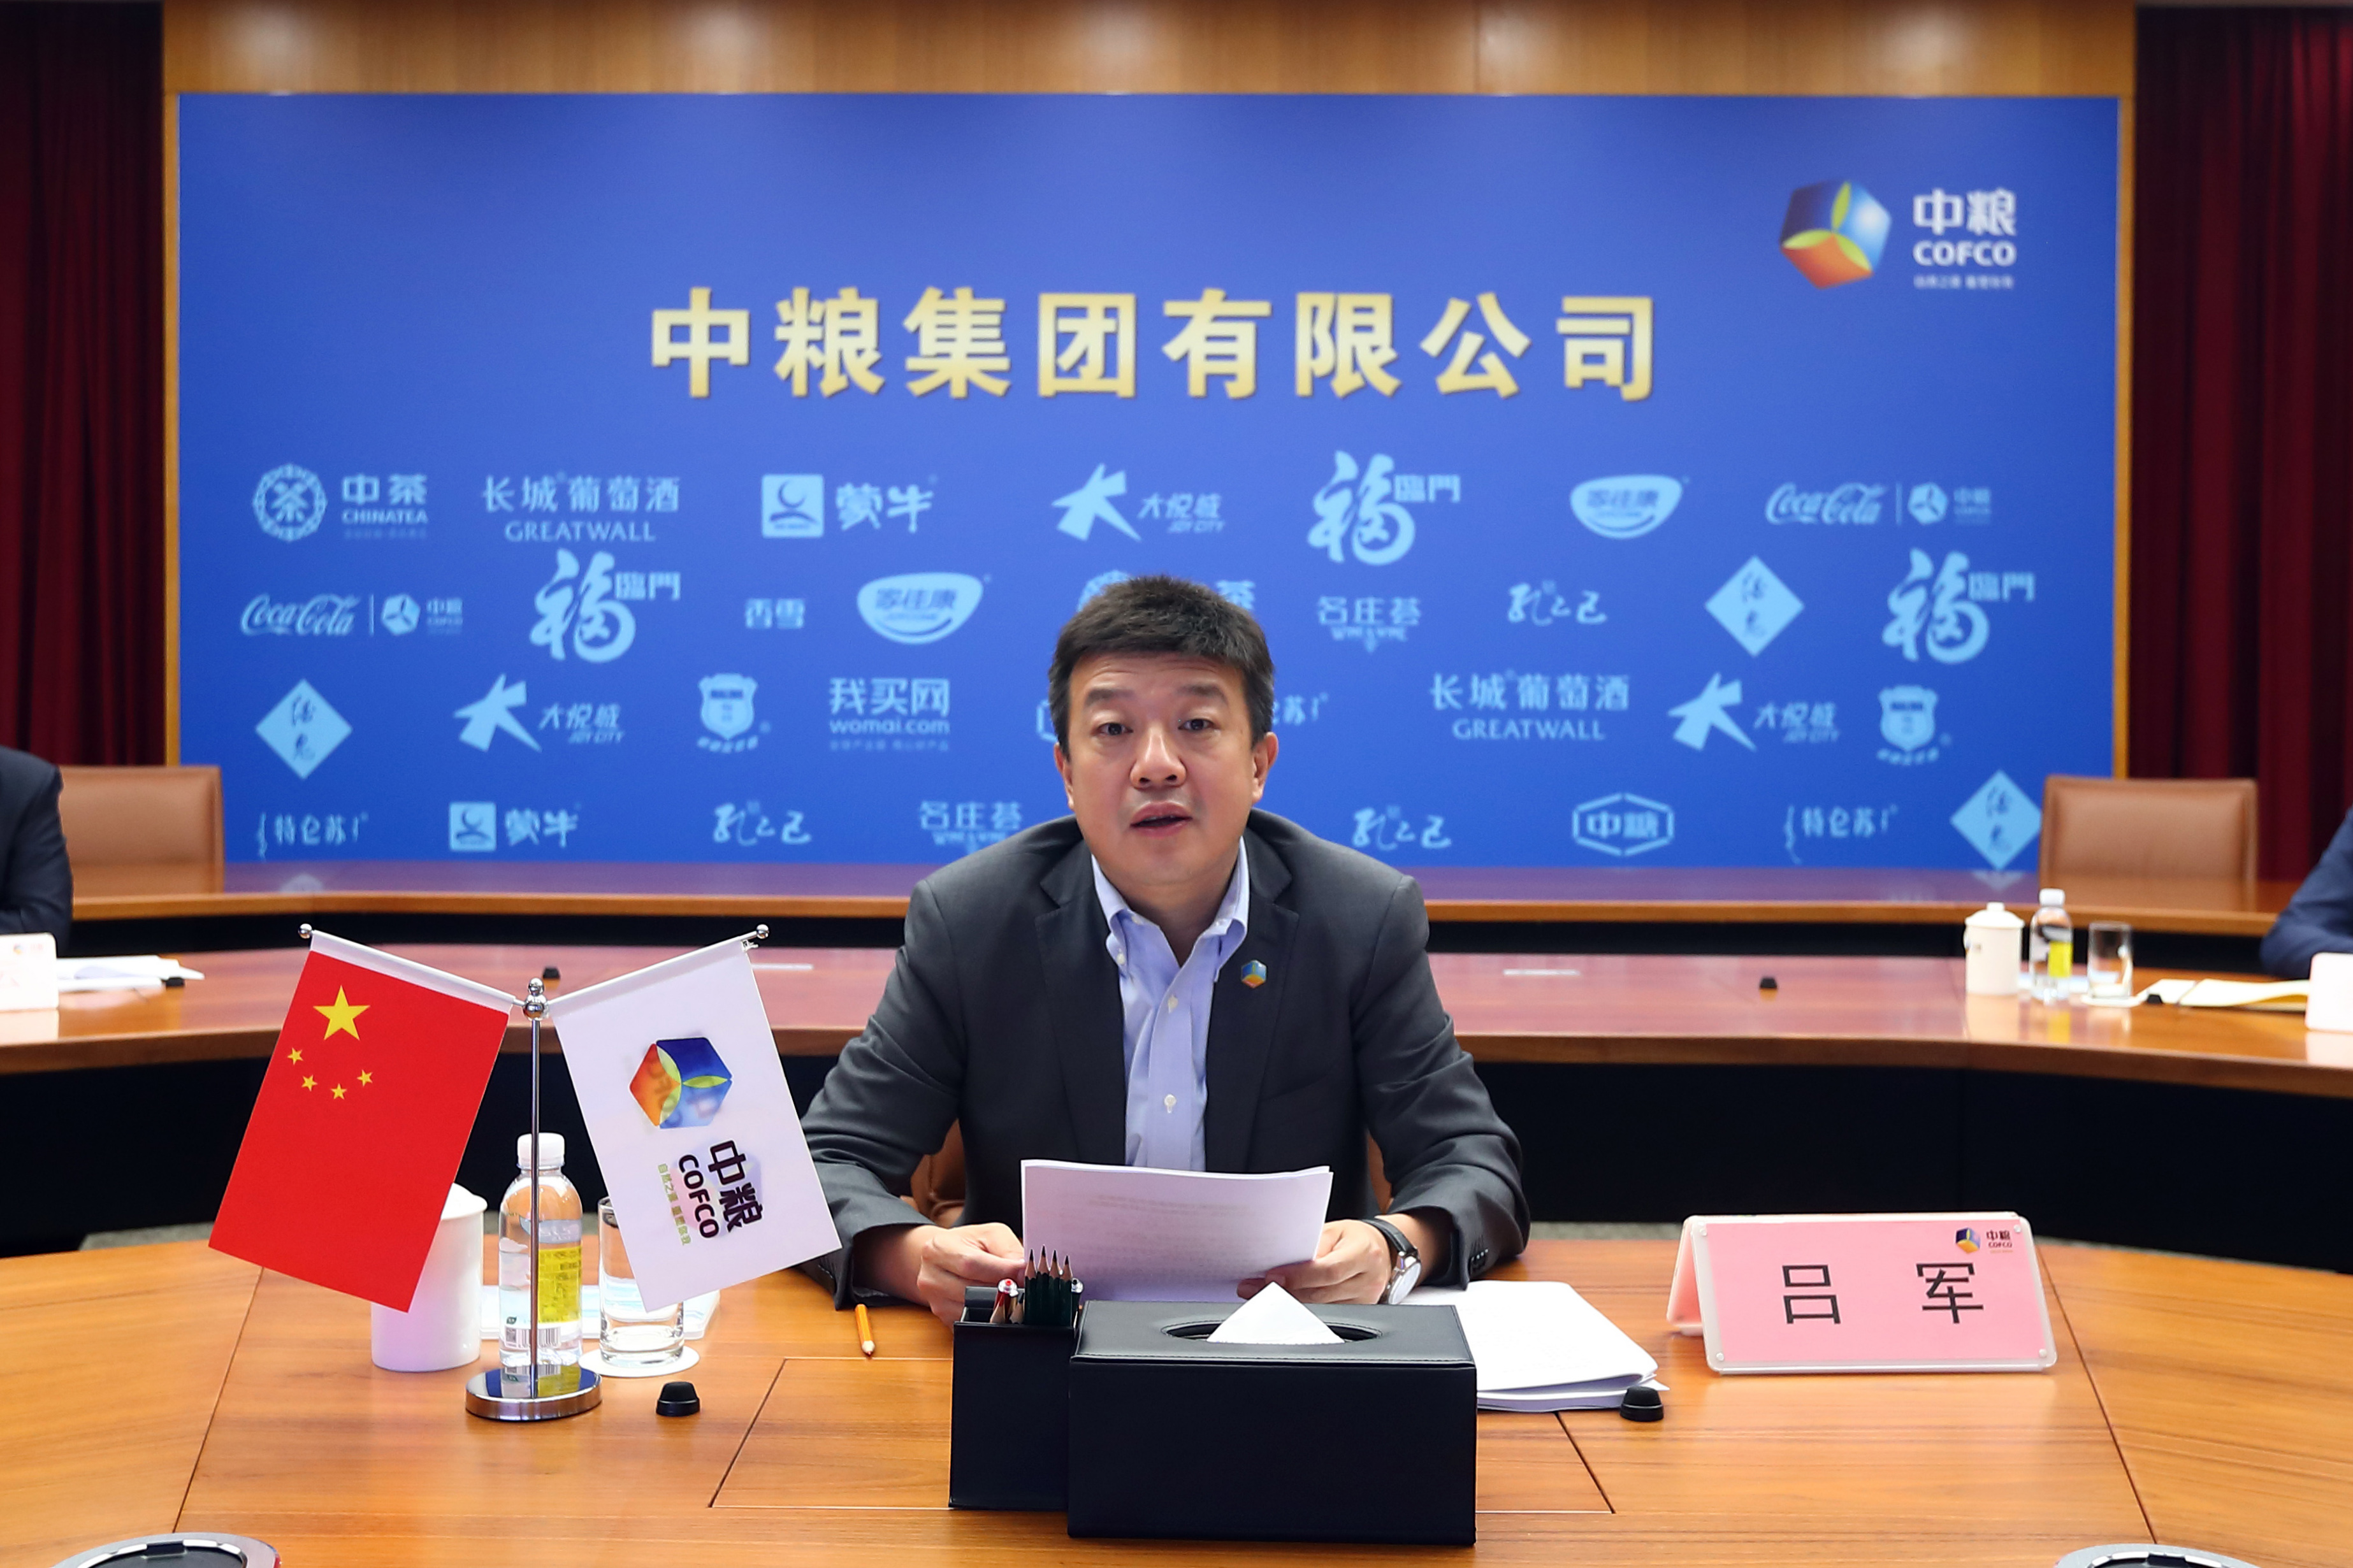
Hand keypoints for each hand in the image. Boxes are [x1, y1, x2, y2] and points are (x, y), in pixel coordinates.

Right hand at [859, 1221, 1026, 1325]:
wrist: (943, 1259)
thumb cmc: (969, 1244)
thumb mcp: (990, 1235)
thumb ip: (1008, 1249)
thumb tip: (1023, 1271)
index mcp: (938, 1249)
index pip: (971, 1264)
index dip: (1001, 1270)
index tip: (1024, 1272)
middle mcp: (930, 1277)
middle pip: (972, 1291)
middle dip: (1003, 1289)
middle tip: (1023, 1285)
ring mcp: (935, 1302)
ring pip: (973, 1310)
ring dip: (998, 1304)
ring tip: (1011, 1293)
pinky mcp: (944, 1319)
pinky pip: (972, 1322)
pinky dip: (989, 1315)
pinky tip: (998, 1303)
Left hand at [1241, 1218, 1390, 1304]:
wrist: (1383, 1250)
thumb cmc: (1355, 1238)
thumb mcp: (1335, 1231)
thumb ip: (1313, 1247)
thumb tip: (1283, 1263)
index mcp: (1363, 1252)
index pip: (1328, 1270)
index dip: (1298, 1276)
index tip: (1271, 1277)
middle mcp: (1368, 1279)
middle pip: (1321, 1293)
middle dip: (1284, 1292)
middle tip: (1253, 1288)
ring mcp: (1366, 1300)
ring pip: (1321, 1308)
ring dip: (1288, 1303)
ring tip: (1260, 1296)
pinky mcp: (1360, 1311)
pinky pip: (1327, 1314)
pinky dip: (1303, 1309)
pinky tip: (1283, 1303)